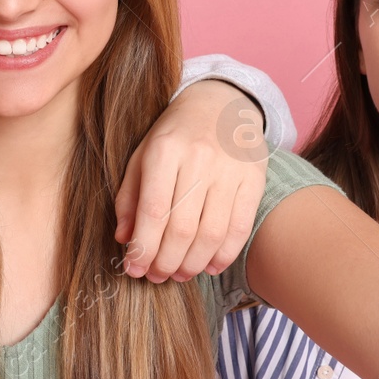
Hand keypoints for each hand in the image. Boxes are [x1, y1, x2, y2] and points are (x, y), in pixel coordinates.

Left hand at [112, 79, 269, 282]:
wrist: (221, 103)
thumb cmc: (175, 135)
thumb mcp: (143, 155)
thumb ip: (130, 197)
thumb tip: (124, 239)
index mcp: (165, 150)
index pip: (152, 211)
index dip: (142, 248)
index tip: (134, 269)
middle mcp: (198, 158)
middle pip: (181, 228)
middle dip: (165, 262)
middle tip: (157, 276)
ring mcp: (230, 169)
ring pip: (211, 234)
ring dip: (192, 264)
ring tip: (179, 273)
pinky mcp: (254, 179)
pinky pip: (240, 228)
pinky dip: (224, 255)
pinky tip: (209, 265)